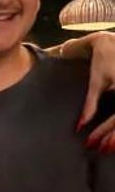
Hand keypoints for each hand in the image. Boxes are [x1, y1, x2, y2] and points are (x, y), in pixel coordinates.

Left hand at [77, 33, 114, 149]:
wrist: (114, 42)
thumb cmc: (104, 58)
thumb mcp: (97, 80)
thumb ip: (90, 104)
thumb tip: (80, 126)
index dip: (105, 131)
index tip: (91, 142)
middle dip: (114, 138)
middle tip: (100, 149)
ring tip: (107, 146)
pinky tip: (113, 135)